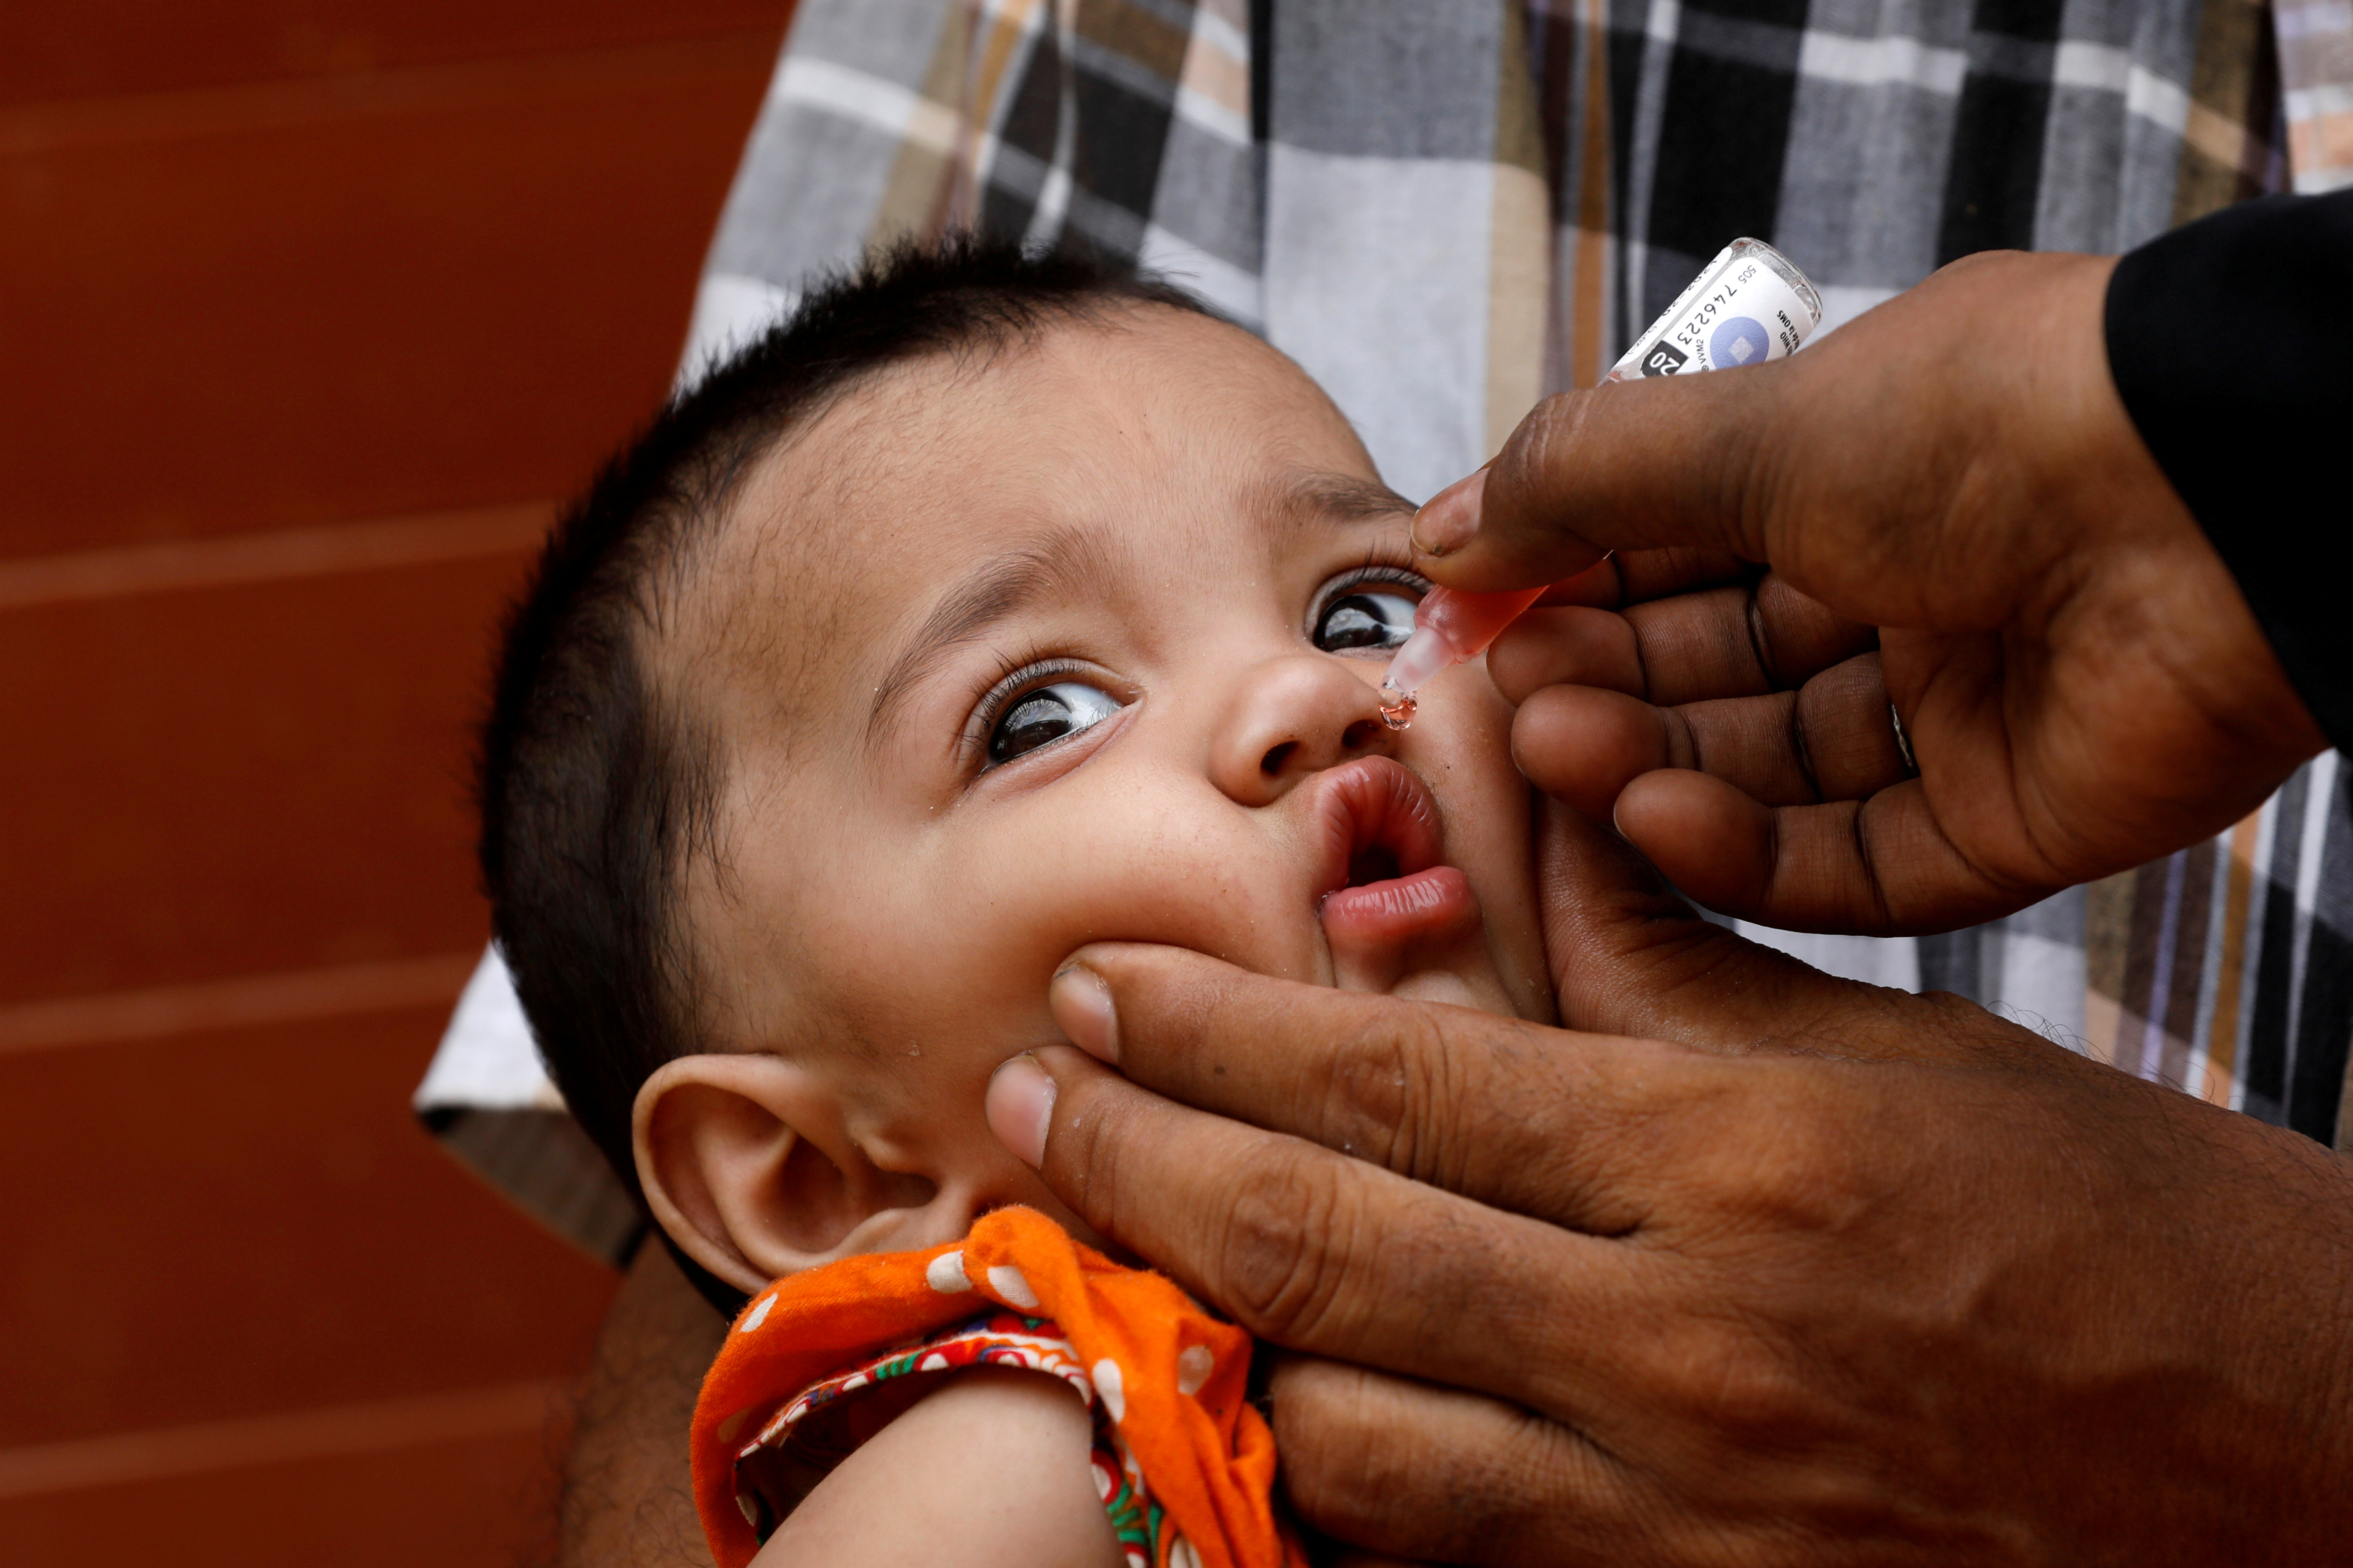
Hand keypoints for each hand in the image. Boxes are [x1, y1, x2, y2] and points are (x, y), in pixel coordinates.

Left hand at [985, 806, 2352, 1564]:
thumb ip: (1681, 973)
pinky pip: (1450, 1557)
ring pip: (1348, 1433)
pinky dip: (1338, 1485)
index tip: (1104, 988)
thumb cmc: (2130, 1242)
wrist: (2302, 1466)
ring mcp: (1680, 1506)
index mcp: (1738, 1159)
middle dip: (1144, 1161)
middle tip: (1029, 1098)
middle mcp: (1683, 1340)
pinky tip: (1272, 1414)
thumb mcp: (1907, 1065)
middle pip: (1328, 1245)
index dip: (1219, 1030)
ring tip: (1114, 1251)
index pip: (1399, 1081)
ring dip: (1212, 1342)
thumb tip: (1533, 848)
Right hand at [1415, 251, 2326, 932]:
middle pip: (1713, 670)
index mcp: (1859, 474)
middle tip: (1503, 701)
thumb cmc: (1988, 421)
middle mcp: (1908, 594)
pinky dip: (1747, 852)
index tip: (1469, 621)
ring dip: (1649, 767)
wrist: (2220, 500)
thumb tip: (1444, 530)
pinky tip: (1657, 818)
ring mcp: (1961, 714)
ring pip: (1769, 772)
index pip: (1677, 551)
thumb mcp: (1750, 422)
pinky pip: (1855, 860)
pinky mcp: (2010, 822)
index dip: (1568, 587)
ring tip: (1556, 752)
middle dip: (1599, 683)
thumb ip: (1583, 478)